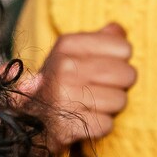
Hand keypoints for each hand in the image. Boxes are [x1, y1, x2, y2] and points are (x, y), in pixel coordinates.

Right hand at [15, 24, 136, 146]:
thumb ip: (100, 38)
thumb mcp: (72, 53)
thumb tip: (119, 30)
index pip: (124, 48)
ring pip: (120, 100)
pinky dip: (100, 125)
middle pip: (127, 74)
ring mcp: (65, 97)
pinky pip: (108, 124)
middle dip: (120, 85)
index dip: (119, 60)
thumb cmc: (59, 82)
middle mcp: (65, 68)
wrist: (28, 118)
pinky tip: (84, 119)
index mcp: (68, 45)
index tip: (102, 67)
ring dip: (111, 107)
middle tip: (100, 88)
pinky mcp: (69, 126)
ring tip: (91, 104)